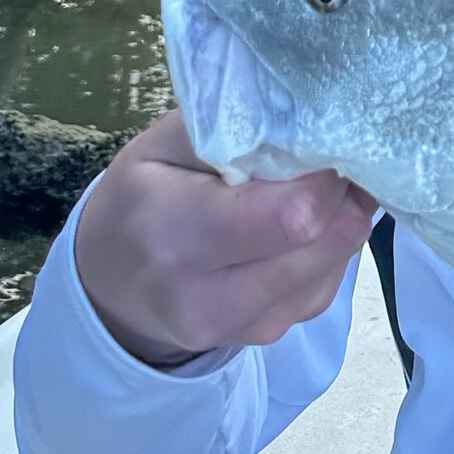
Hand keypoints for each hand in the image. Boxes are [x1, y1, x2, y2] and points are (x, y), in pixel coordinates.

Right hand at [73, 111, 374, 367]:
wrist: (110, 285)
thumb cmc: (143, 196)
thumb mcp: (166, 142)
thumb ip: (238, 125)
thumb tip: (315, 119)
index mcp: (175, 237)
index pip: (295, 213)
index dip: (326, 170)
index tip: (321, 138)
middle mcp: (209, 299)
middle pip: (331, 239)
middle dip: (343, 190)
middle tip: (324, 158)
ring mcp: (246, 327)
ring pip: (340, 261)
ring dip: (338, 218)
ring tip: (300, 192)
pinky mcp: (271, 334)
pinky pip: (329, 282)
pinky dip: (324, 248)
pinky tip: (291, 231)